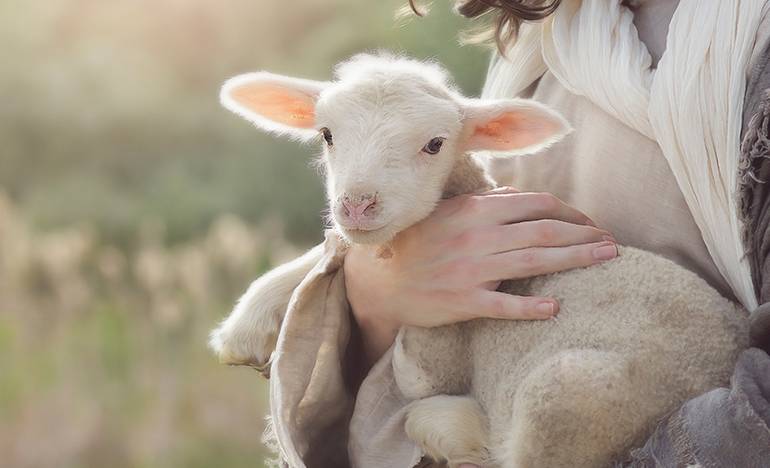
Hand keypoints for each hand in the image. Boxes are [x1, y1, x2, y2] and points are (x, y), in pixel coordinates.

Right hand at [344, 188, 616, 365]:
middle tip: (613, 243)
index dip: (570, 213)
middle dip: (584, 236)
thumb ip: (486, 204)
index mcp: (475, 210)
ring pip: (533, 262)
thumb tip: (522, 197)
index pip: (535, 204)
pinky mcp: (462, 301)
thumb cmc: (418, 243)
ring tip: (605, 260)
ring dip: (574, 260)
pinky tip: (555, 308)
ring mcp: (470, 269)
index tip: (590, 223)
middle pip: (543, 232)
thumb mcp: (448, 212)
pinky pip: (502, 305)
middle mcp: (477, 236)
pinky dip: (529, 308)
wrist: (380, 281)